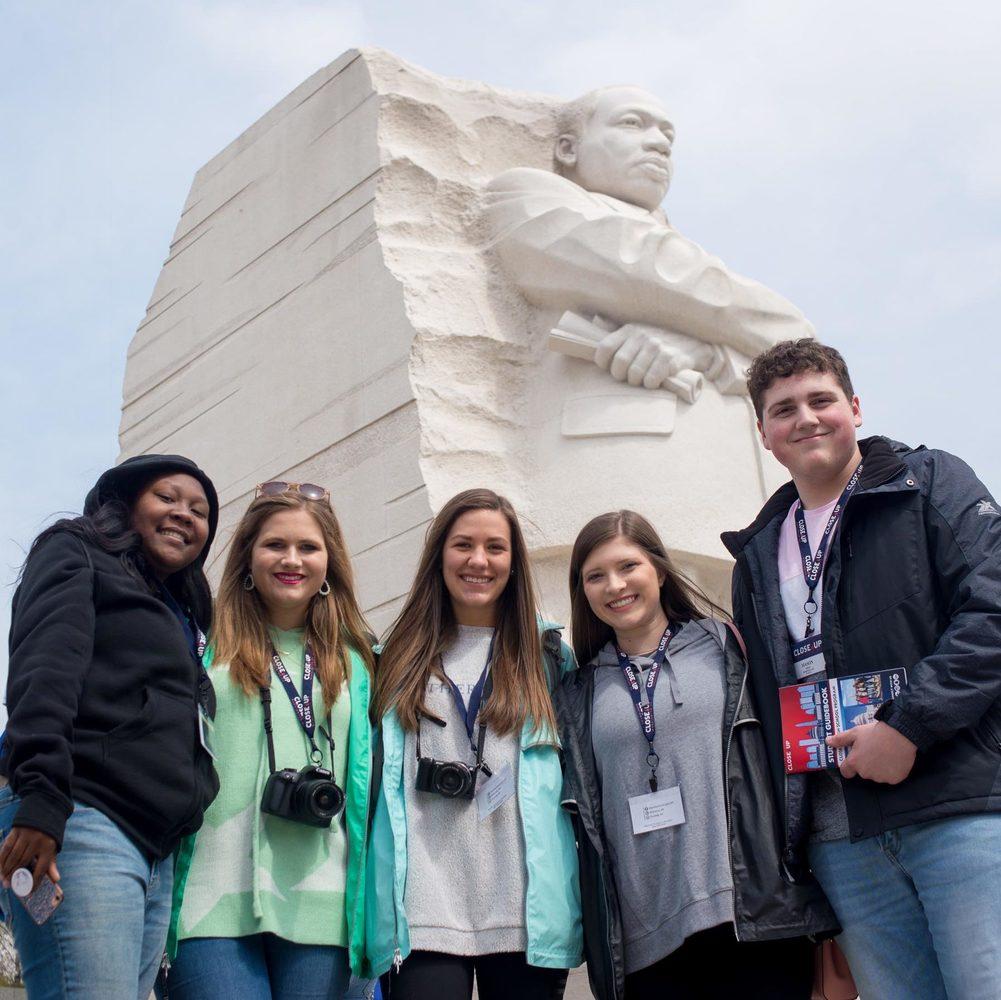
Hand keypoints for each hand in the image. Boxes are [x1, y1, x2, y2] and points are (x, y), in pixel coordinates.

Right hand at [0, 826, 59, 891]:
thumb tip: (56, 880)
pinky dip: (1, 859)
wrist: (45, 812)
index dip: (35, 882)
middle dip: (15, 876)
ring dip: (6, 869)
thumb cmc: (48, 836)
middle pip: (23, 863)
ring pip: (13, 856)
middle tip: (9, 886)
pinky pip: (6, 847)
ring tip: (3, 879)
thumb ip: (51, 864)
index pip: (42, 868)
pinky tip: (0, 867)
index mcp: (49, 847)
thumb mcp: (52, 848)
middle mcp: (38, 841)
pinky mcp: (17, 831)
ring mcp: (26, 835)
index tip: (29, 892)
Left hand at [594, 324, 714, 388]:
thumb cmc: (661, 339)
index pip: (604, 348)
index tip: (610, 368)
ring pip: (635, 375)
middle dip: (622, 376)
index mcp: (630, 329)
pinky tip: (656, 380)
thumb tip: (596, 318)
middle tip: (629, 377)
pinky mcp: (672, 358)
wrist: (696, 343)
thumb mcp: (638, 328)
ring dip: (637, 382)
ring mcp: (658, 346)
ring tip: (643, 379)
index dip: (603, 363)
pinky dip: (651, 384)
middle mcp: (642, 335)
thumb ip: (616, 327)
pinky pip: (652, 379)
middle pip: (619, 365)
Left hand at [827, 722, 916, 783]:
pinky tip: (894, 760)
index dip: (849, 766)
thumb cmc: (875, 733)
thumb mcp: (855, 733)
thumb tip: (828, 742)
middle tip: (873, 752)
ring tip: (885, 754)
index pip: (846, 772)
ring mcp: (880, 778)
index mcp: (854, 763)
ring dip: (879, 768)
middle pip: (863, 773)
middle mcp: (866, 773)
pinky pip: (890, 777)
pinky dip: (891, 771)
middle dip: (866, 764)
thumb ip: (840, 739)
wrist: (900, 735)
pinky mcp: (894, 780)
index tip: (854, 760)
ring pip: (877, 776)